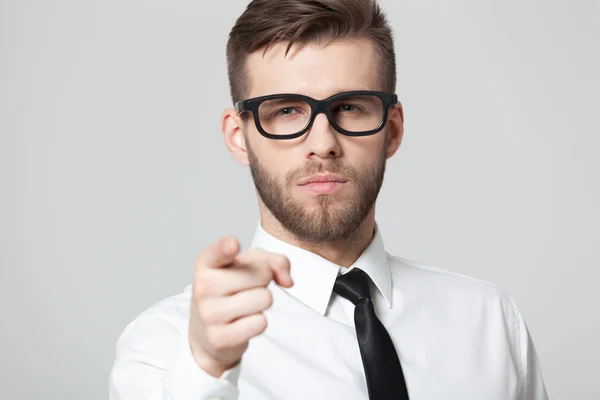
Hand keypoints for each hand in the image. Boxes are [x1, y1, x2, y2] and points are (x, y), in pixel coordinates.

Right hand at [188, 236, 292, 377]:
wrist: (206, 331)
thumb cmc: (231, 290)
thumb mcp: (248, 266)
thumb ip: (273, 261)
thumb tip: (287, 281)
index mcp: (206, 263)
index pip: (219, 251)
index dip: (227, 247)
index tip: (233, 245)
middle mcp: (203, 286)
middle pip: (262, 273)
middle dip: (263, 280)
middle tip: (244, 288)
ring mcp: (208, 313)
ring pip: (265, 298)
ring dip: (262, 302)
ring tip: (244, 305)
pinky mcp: (218, 338)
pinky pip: (260, 323)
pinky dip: (258, 322)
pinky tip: (241, 322)